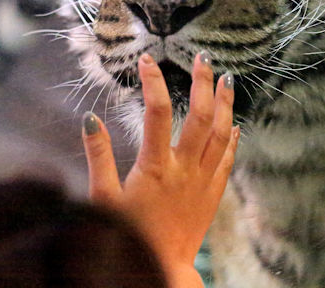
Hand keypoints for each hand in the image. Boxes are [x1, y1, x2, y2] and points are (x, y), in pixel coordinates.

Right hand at [82, 52, 239, 286]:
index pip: (156, 113)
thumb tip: (90, 118)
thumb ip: (98, 156)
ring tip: (227, 79)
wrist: (161, 270)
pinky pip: (228, 159)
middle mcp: (184, 170)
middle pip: (201, 117)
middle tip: (203, 58)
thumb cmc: (127, 234)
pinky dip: (232, 137)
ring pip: (221, 134)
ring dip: (225, 103)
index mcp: (155, 168)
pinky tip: (234, 122)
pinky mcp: (213, 194)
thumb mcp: (103, 196)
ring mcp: (203, 182)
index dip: (152, 82)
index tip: (147, 61)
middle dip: (204, 83)